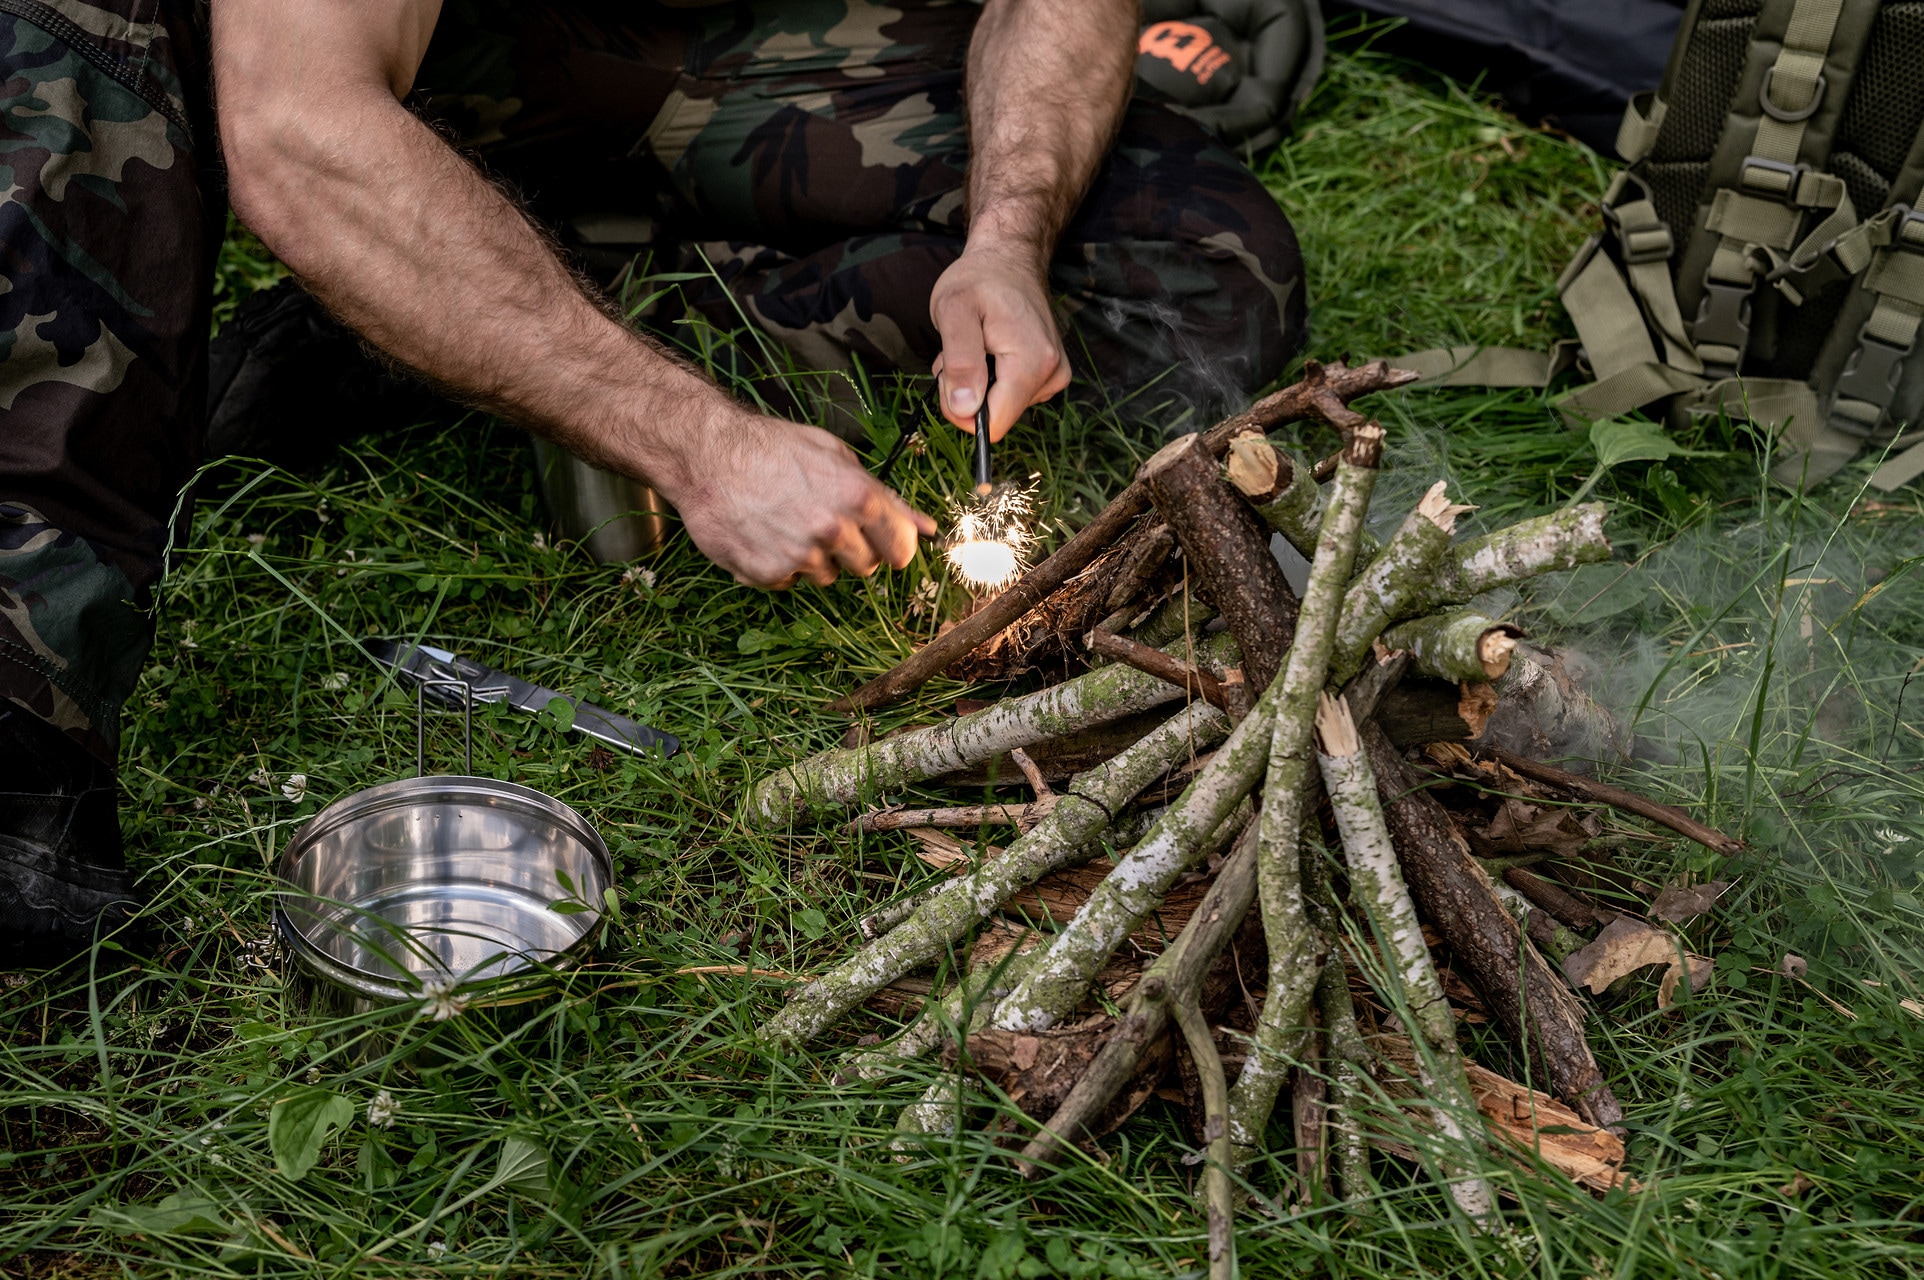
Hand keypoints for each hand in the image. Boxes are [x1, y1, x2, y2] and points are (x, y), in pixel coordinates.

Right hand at [662, 406, 936, 588]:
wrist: (706, 453)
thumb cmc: (772, 447)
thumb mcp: (836, 456)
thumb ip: (886, 496)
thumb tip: (928, 527)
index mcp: (859, 498)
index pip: (902, 548)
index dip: (893, 544)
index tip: (881, 540)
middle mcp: (833, 530)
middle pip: (865, 567)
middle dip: (851, 550)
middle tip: (822, 522)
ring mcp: (799, 556)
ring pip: (826, 577)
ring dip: (814, 559)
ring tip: (787, 522)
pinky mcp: (768, 573)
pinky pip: (788, 582)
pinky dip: (779, 566)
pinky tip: (763, 534)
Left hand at [929, 244, 1068, 441]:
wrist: (1008, 259)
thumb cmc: (978, 280)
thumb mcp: (954, 311)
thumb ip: (960, 362)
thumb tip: (964, 409)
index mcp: (1033, 363)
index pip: (995, 424)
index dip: (962, 410)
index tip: (950, 376)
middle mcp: (1052, 374)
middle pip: (997, 417)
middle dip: (968, 393)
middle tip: (959, 353)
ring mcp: (1055, 376)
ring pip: (1002, 408)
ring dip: (977, 384)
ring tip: (975, 346)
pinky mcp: (1051, 375)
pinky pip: (1012, 396)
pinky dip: (991, 379)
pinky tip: (989, 350)